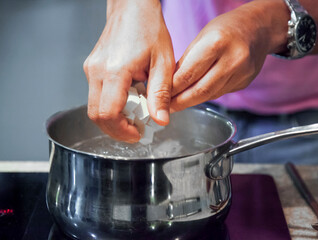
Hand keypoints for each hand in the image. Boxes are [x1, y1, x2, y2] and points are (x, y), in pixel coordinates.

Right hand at [83, 0, 174, 142]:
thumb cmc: (148, 28)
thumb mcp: (163, 63)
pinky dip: (111, 106)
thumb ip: (160, 94)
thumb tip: (160, 120)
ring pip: (94, 107)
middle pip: (96, 115)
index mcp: (115, 71)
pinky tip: (129, 100)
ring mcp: (91, 69)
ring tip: (135, 115)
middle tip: (136, 130)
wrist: (132, 6)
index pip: (108, 114)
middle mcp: (97, 71)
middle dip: (116, 130)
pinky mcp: (92, 68)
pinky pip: (96, 95)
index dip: (122, 130)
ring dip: (113, 118)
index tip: (137, 134)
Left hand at [170, 0, 287, 111]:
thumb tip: (169, 83)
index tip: (161, 95)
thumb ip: (186, 61)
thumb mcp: (201, 36)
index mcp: (216, 43)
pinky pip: (220, 93)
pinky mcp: (244, 82)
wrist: (258, 28)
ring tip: (177, 104)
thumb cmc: (227, 28)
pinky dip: (205, 96)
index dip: (172, 89)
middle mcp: (232, 60)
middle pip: (200, 90)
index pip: (188, 74)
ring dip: (191, 102)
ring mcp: (241, 73)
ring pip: (210, 95)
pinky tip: (196, 96)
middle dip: (180, 102)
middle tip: (167, 107)